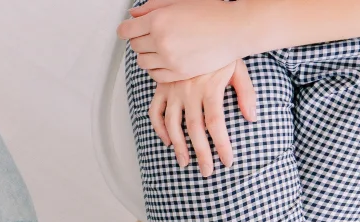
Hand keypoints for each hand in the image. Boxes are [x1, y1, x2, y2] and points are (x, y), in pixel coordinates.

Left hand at [119, 0, 254, 82]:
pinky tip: (164, 62)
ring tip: (158, 49)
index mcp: (158, 20)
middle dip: (139, 40)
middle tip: (149, 37)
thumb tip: (133, 15)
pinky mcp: (179, 73)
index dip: (126, 30)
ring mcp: (170, 59)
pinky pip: (156, 75)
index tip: (129, 30)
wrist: (234, 30)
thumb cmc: (211, 13)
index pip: (126, 30)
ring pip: (143, 62)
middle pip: (135, 46)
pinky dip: (156, 69)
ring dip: (147, 56)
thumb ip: (152, 6)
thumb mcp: (178, 1)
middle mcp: (161, 40)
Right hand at [148, 61, 256, 176]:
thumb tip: (251, 118)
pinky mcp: (162, 87)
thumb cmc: (221, 50)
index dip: (221, 145)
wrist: (198, 28)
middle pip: (194, 129)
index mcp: (209, 87)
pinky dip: (159, 128)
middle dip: (201, 153)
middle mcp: (189, 90)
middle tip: (207, 171)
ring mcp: (172, 89)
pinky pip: (155, 111)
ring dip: (178, 146)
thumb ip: (246, 93)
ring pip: (172, 124)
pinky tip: (168, 141)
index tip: (227, 162)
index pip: (216, 124)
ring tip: (185, 162)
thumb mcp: (238, 67)